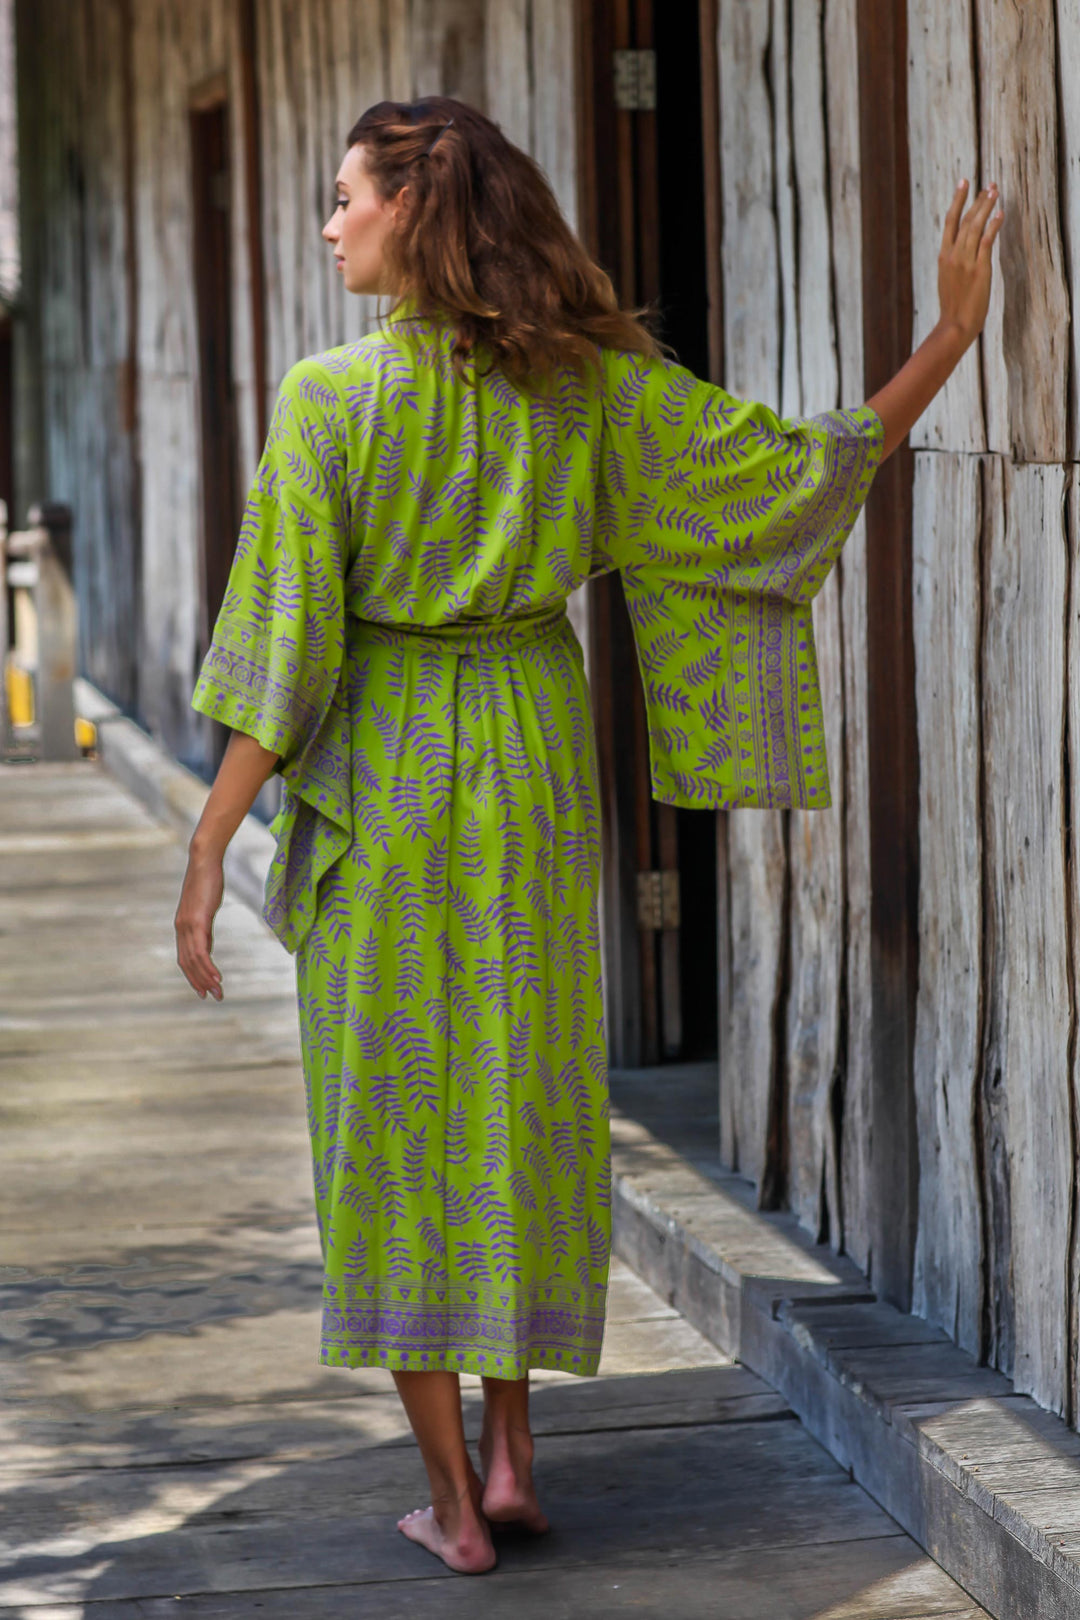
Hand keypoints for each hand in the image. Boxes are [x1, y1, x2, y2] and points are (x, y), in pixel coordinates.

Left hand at [175, 846, 224, 999]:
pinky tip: (217, 977)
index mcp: (183, 926)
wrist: (203, 861)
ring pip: (194, 960)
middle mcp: (181, 928)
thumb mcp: (206, 907)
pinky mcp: (197, 921)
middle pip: (187, 963)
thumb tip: (206, 940)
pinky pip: (202, 949)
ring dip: (206, 979)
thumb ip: (204, 925)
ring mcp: (188, 925)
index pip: (185, 958)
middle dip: (199, 982)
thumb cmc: (207, 880)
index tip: (204, 990)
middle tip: (213, 997)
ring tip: (218, 992)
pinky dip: (208, 966)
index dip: (193, 976)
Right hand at [937, 179, 1003, 350]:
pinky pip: (985, 241)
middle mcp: (953, 255)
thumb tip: (962, 252)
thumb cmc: (954, 308)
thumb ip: (954, 263)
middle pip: (965, 219)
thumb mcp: (948, 280)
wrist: (955, 325)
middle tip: (989, 184)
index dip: (957, 200)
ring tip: (995, 192)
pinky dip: (992, 226)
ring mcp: (965, 262)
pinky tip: (999, 213)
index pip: (950, 222)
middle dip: (977, 199)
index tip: (964, 183)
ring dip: (986, 207)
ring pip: (975, 226)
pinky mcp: (979, 269)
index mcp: (944, 257)